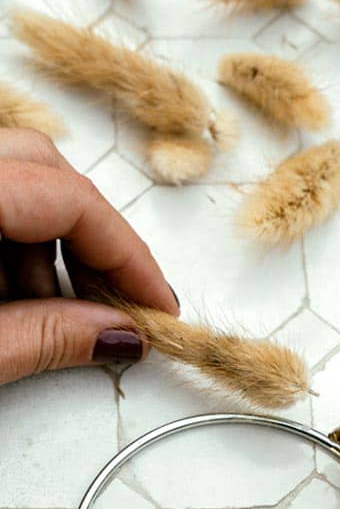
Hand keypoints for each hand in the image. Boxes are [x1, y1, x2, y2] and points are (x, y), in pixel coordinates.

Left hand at [0, 128, 178, 383]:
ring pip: (14, 179)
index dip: (128, 256)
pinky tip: (5, 298)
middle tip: (112, 304)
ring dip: (46, 247)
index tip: (156, 305)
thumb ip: (42, 338)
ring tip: (46, 314)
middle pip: (46, 170)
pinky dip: (7, 241)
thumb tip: (118, 334)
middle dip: (93, 241)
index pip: (71, 201)